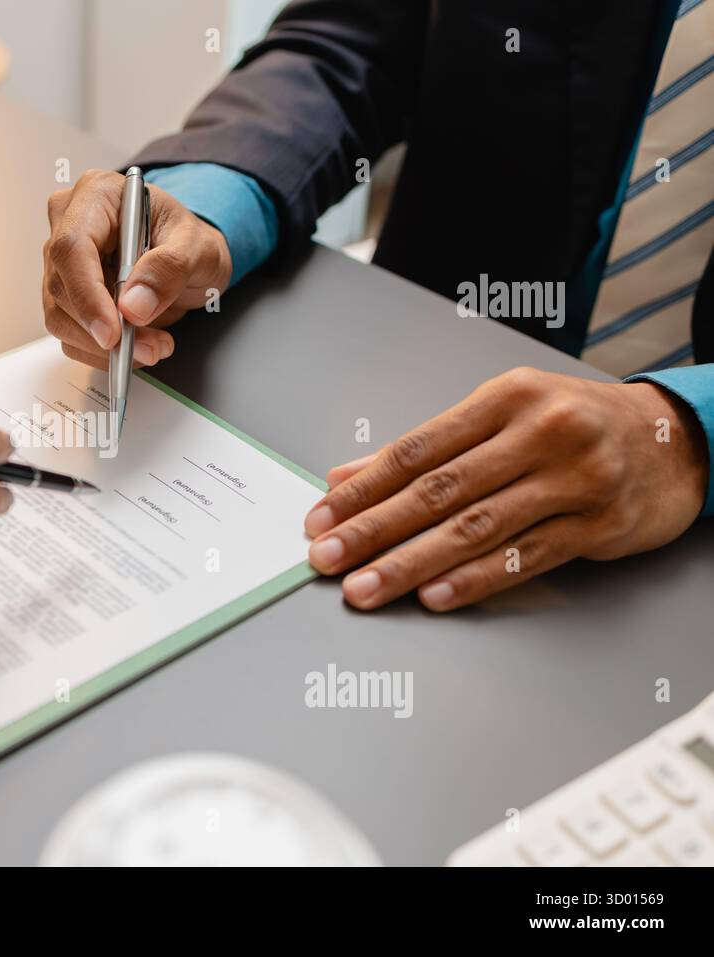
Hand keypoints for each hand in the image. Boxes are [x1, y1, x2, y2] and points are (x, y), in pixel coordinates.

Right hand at [42, 169, 232, 370]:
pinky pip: (69, 334)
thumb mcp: (198, 247)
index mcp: (97, 195)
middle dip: (104, 329)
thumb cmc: (188, 241)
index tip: (112, 333)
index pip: (72, 247)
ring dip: (104, 346)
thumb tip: (133, 305)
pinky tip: (136, 346)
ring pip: (61, 317)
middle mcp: (69, 224)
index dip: (87, 294)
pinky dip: (101, 351)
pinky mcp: (65, 294)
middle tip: (150, 346)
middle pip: (62, 287)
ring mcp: (62, 262)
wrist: (187, 257)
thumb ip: (170, 269)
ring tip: (152, 346)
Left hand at [304, 368, 708, 610]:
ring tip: (366, 588)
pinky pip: (525, 558)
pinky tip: (434, 597)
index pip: (416, 450)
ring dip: (411, 564)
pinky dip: (474, 580)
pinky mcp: (600, 525)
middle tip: (328, 558)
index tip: (320, 518)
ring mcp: (575, 480)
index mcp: (506, 398)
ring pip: (476, 528)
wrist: (676, 439)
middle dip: (373, 530)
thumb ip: (425, 449)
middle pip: (439, 491)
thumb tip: (346, 478)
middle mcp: (541, 433)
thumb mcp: (502, 415)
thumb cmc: (575, 424)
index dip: (363, 489)